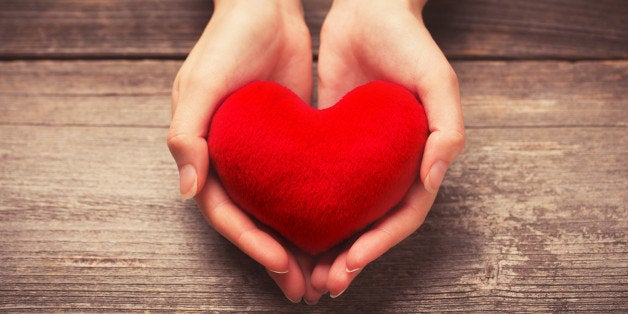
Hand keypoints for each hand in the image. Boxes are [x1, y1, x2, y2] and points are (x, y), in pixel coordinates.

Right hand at [167, 0, 314, 302]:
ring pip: (280, 212)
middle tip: (306, 289)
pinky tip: (338, 232)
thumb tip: (188, 192)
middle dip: (277, 258)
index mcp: (206, 155)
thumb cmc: (227, 42)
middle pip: (254, 222)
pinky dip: (315, 214)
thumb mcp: (200, 84)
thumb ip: (187, 136)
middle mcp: (234, 162)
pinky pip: (303, 188)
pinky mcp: (292, 145)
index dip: (251, 242)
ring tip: (324, 276)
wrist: (265, 7)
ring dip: (299, 245)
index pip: (226, 213)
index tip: (282, 262)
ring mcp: (263, 156)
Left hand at [312, 0, 464, 296]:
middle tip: (324, 284)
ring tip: (305, 272)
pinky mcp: (331, 145)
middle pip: (373, 225)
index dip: (378, 245)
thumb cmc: (409, 42)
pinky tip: (288, 228)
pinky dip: (310, 213)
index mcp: (418, 160)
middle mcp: (390, 166)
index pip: (402, 216)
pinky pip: (320, 187)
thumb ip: (446, 130)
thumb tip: (432, 178)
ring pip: (345, 214)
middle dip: (351, 257)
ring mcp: (360, 159)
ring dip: (329, 247)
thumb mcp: (438, 81)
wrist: (368, 9)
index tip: (349, 265)